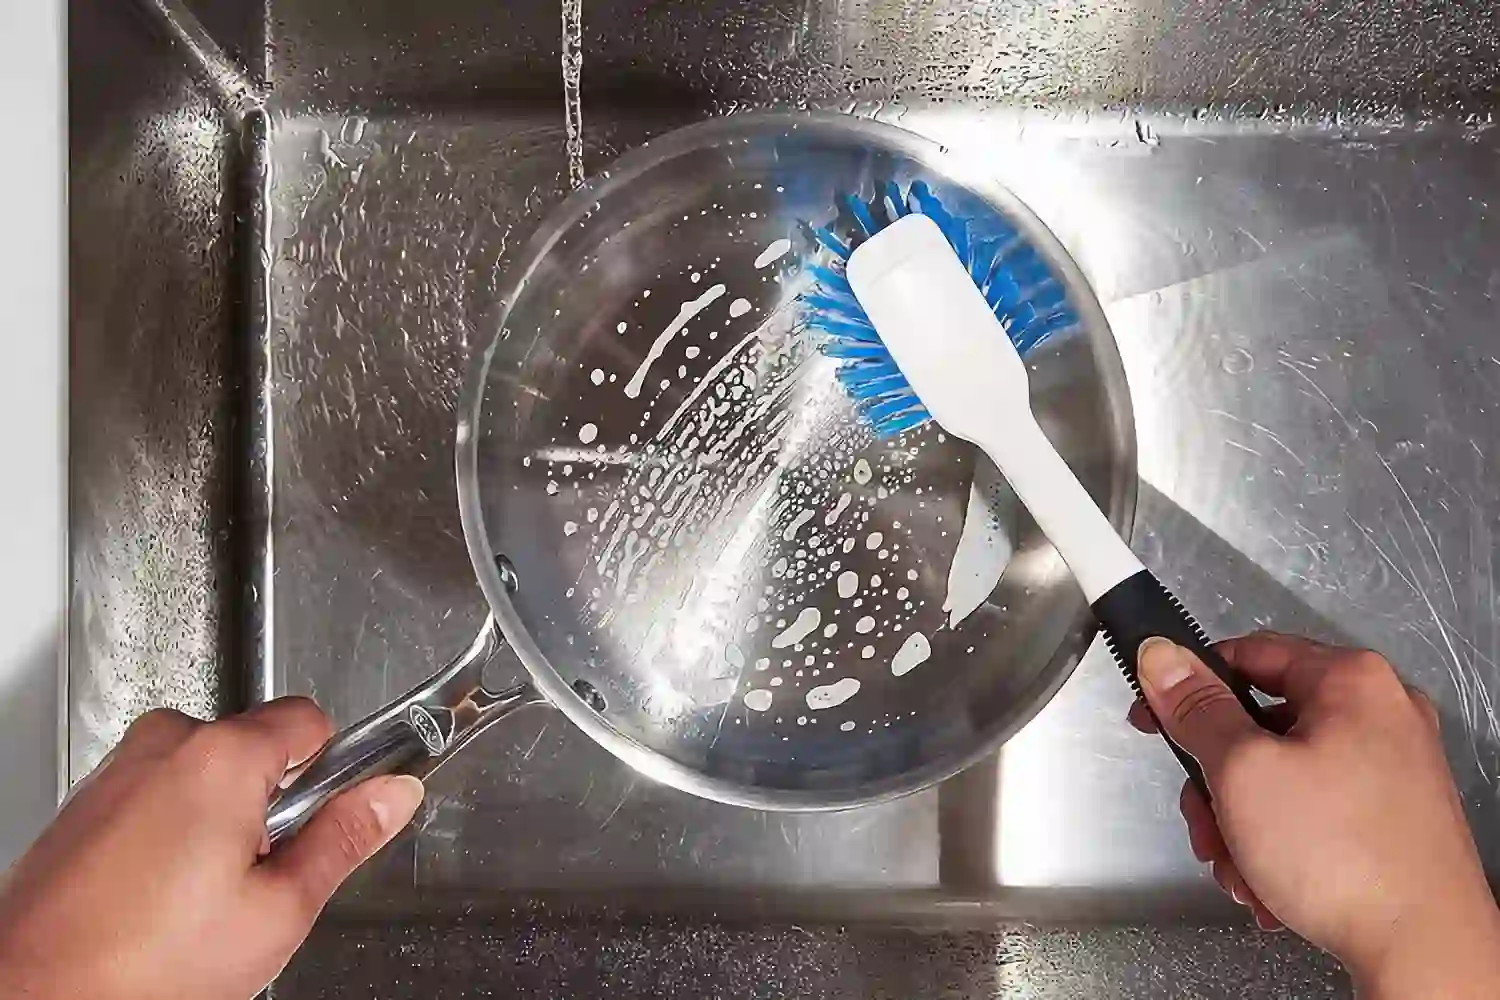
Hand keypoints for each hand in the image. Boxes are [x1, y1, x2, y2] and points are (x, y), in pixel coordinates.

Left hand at [0, 700, 423, 999]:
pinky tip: (162, 900)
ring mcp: (117, 773)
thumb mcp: (278, 911)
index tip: (338, 811)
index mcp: (220, 758)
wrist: (32, 999)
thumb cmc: (141, 970)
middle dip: (273, 806)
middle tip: (262, 878)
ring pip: (205, 777)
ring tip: (203, 900)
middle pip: (256, 751)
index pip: (311, 719)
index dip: (336, 770)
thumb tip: (393, 795)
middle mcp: (163, 746)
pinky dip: (171, 837)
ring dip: (220, 824)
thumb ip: (344, 840)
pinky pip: (157, 799)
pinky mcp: (86, 805)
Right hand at [1128, 632, 1499, 998]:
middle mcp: (1380, 714)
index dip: (1188, 687)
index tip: (1155, 716)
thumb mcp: (1242, 770)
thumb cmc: (1348, 857)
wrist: (1423, 949)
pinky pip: (1312, 810)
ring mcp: (1391, 767)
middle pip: (1259, 726)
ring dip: (1243, 824)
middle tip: (1208, 820)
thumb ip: (1197, 709)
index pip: (1246, 655)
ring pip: (1280, 776)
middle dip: (1218, 784)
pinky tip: (1271, 882)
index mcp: (1351, 681)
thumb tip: (1163, 658)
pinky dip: (1280, 844)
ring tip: (1243, 867)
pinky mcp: (1392, 815)